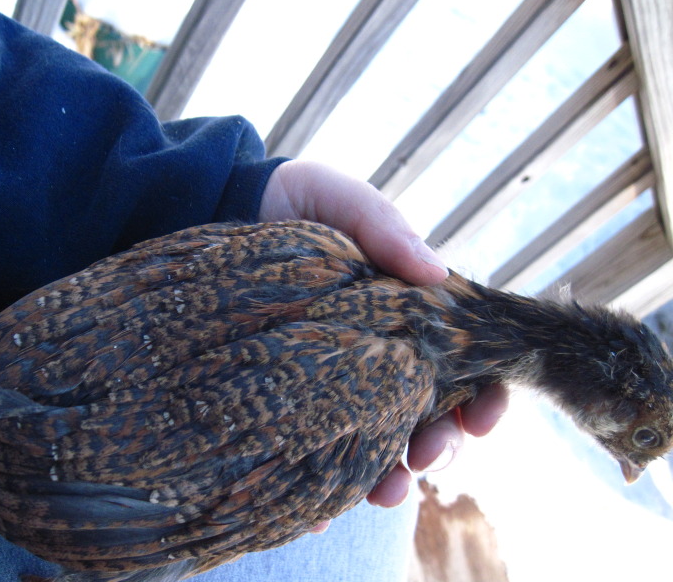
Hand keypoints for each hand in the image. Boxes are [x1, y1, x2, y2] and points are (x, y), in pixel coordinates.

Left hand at [259, 160, 508, 527]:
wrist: (225, 206)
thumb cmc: (297, 204)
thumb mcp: (345, 202)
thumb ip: (387, 230)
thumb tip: (436, 271)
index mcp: (407, 313)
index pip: (463, 363)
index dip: (485, 395)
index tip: (485, 418)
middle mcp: (377, 352)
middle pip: (425, 414)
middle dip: (439, 445)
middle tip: (428, 458)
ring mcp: (333, 376)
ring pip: (375, 441)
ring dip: (390, 476)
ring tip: (384, 493)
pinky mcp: (285, 391)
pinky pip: (307, 446)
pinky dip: (319, 484)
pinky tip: (317, 510)